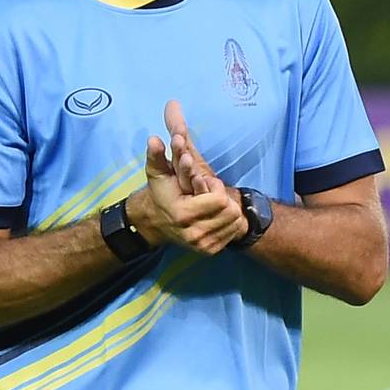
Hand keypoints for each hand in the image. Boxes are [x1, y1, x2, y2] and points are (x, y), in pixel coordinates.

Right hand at [164, 99, 247, 243]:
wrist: (155, 221)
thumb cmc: (160, 192)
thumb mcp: (156, 172)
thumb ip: (156, 155)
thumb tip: (153, 139)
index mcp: (183, 214)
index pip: (219, 200)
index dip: (215, 186)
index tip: (205, 181)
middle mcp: (194, 233)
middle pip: (231, 211)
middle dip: (224, 197)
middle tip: (212, 192)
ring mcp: (202, 245)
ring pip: (235, 222)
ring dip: (228, 209)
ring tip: (214, 202)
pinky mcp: (209, 250)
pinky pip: (233, 232)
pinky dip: (229, 221)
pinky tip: (216, 214)